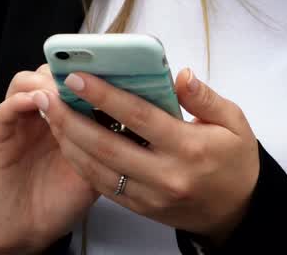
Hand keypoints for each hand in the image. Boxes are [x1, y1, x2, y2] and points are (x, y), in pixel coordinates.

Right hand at [0, 65, 97, 254]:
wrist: (28, 229)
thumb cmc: (64, 199)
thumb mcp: (99, 169)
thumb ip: (111, 141)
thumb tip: (140, 118)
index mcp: (69, 116)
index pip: (77, 79)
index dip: (93, 70)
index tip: (110, 68)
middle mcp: (44, 113)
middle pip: (51, 72)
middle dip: (69, 70)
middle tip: (86, 76)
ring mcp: (21, 121)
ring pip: (26, 81)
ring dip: (45, 81)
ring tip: (61, 91)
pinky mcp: (0, 135)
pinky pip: (6, 108)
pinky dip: (21, 100)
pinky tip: (39, 103)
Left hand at [40, 68, 259, 244]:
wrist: (238, 211)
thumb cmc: (235, 160)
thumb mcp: (235, 122)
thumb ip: (205, 97)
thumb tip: (180, 74)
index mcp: (189, 147)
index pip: (139, 117)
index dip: (105, 96)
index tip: (79, 77)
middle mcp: (166, 174)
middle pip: (108, 145)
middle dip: (72, 119)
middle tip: (48, 95)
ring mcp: (151, 196)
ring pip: (99, 169)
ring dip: (69, 141)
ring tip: (50, 115)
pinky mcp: (141, 208)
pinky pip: (103, 186)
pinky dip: (81, 164)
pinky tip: (68, 142)